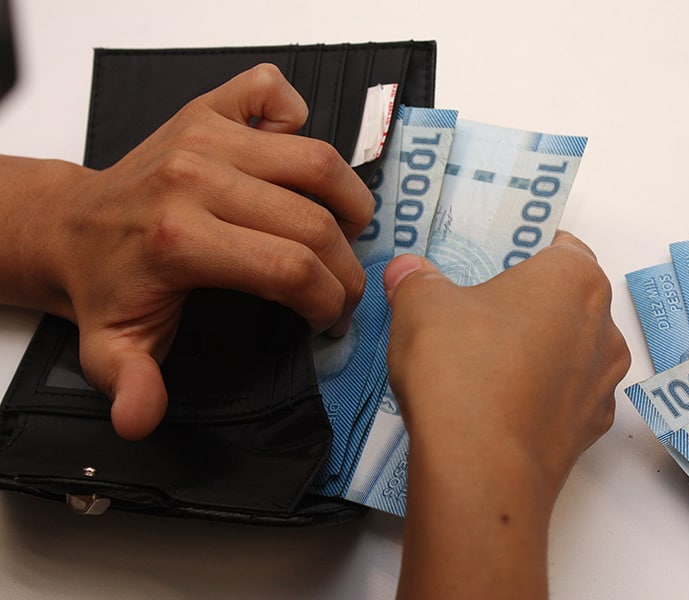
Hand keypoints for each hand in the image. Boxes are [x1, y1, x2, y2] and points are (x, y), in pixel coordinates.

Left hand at [0, 64, 373, 439]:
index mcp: (179, 239)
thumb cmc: (108, 286)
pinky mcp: (206, 109)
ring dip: (346, 197)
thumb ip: (132, 383)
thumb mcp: (114, 347)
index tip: (328, 318)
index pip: (290, 269)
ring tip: (344, 228)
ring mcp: (204, 135)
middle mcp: (196, 177)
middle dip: (346, 265)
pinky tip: (290, 161)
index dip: (328, 300)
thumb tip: (138, 420)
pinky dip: (296, 118)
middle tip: (343, 287)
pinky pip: (273, 93)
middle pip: (313, 221)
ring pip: (315, 160)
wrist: (73, 226)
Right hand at [383, 231, 630, 599]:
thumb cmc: (462, 367)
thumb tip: (406, 270)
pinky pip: (565, 398)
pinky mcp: (591, 430)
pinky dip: (539, 396)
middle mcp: (604, 326)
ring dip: (539, 351)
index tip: (491, 265)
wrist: (480, 469)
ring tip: (485, 366)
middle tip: (478, 312)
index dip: (524, 250)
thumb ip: (416, 279)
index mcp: (575, 279)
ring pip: (570, 351)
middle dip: (529, 302)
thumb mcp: (421, 305)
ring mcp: (603, 383)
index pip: (560, 246)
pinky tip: (500, 406)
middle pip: (567, 300)